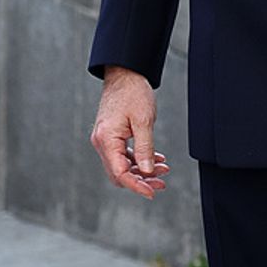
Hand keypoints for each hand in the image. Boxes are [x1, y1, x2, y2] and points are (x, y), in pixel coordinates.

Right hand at [90, 67, 169, 199]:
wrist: (125, 73)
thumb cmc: (134, 92)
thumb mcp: (144, 120)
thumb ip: (144, 147)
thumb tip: (148, 171)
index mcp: (106, 140)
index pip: (120, 173)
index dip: (137, 185)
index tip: (152, 192)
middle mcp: (102, 143)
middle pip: (119, 173)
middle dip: (141, 180)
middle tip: (162, 184)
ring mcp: (105, 139)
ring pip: (122, 165)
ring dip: (141, 170)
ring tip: (163, 170)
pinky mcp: (111, 135)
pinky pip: (123, 154)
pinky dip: (138, 159)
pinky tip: (155, 158)